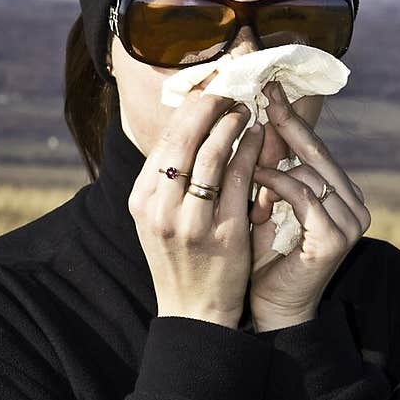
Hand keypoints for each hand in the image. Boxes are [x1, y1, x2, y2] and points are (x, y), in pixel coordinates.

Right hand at [128, 77, 266, 328]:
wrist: (194, 312)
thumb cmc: (181, 259)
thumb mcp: (159, 217)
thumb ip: (166, 178)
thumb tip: (186, 124)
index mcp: (140, 200)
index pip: (164, 139)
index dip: (189, 108)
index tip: (208, 88)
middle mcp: (159, 208)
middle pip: (185, 138)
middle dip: (210, 105)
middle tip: (230, 88)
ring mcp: (191, 221)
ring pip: (212, 153)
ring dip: (232, 123)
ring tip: (245, 110)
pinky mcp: (224, 232)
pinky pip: (239, 177)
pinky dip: (250, 150)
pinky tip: (259, 138)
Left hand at [248, 82, 370, 329]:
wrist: (272, 310)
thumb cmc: (264, 259)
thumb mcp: (264, 205)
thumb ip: (267, 171)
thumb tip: (255, 123)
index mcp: (342, 195)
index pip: (315, 149)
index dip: (292, 118)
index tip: (270, 89)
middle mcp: (354, 206)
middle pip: (317, 154)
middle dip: (287, 122)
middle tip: (264, 93)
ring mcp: (350, 223)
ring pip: (309, 173)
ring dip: (272, 163)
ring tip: (241, 155)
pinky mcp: (335, 239)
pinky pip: (303, 196)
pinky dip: (276, 183)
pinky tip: (254, 176)